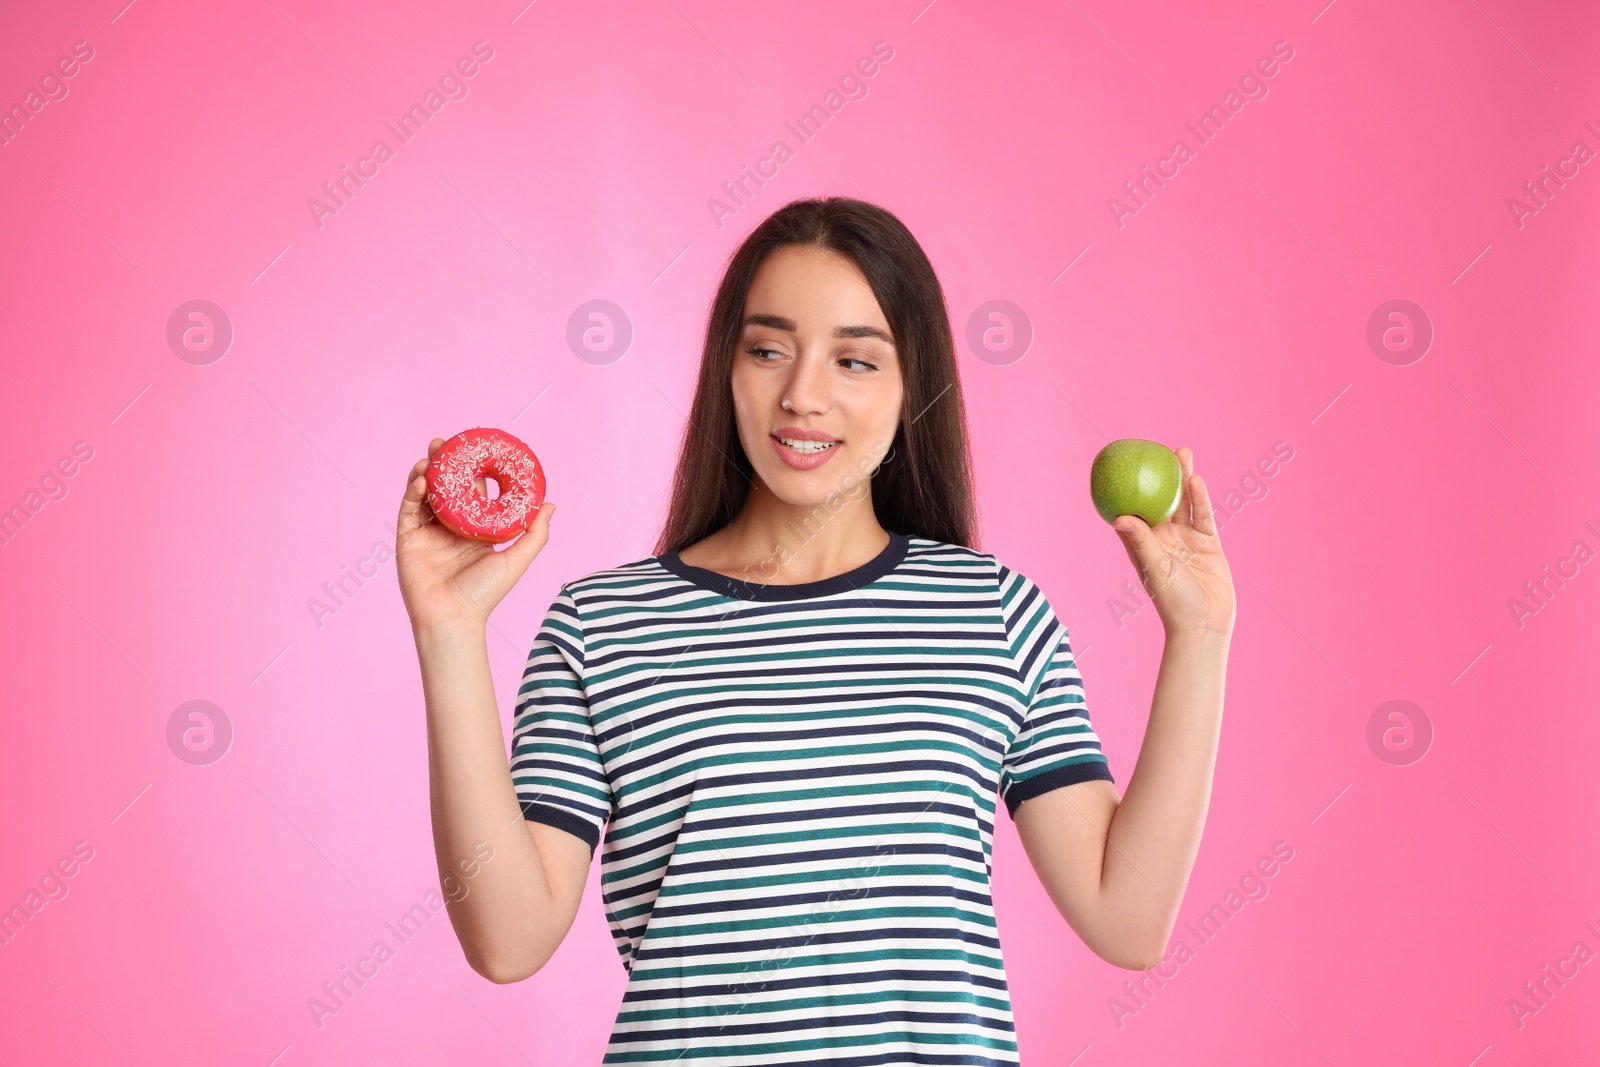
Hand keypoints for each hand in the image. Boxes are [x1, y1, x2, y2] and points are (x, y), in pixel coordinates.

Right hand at [395, 437, 555, 633]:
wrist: (452, 619)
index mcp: (474, 530)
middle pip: (446, 487)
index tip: (476, 448)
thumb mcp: (516, 560)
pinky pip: (408, 510)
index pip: (473, 492)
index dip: (474, 470)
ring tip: (432, 454)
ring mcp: (427, 533)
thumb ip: (535, 534)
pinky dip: (412, 492)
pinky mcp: (408, 539)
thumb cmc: (486, 593)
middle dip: (445, 463)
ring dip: (426, 472)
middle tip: (446, 442)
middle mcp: (450, 528)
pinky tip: (421, 478)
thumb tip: (551, 505)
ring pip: (424, 494)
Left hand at [1110, 446, 1235, 639]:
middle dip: (1159, 475)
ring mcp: (1186, 539)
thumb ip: (1142, 542)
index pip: (1131, 510)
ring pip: (1184, 502)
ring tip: (1182, 453)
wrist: (1205, 624)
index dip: (1126, 488)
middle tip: (1156, 450)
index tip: (1122, 464)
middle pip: (1160, 499)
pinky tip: (1197, 480)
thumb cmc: (1173, 602)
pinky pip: (1204, 515)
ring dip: (1183, 479)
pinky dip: (1201, 499)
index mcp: (1143, 544)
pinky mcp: (1208, 542)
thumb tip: (1118, 518)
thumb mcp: (1156, 569)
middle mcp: (1163, 538)